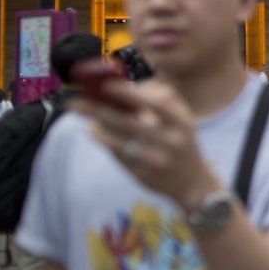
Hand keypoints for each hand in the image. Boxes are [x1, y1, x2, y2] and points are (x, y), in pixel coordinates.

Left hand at [72, 80, 220, 212]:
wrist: (193, 183)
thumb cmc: (182, 142)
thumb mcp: (183, 120)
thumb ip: (164, 100)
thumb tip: (129, 87)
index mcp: (182, 122)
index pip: (155, 104)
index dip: (130, 95)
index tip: (106, 86)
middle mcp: (171, 141)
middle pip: (129, 123)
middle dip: (99, 111)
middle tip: (75, 102)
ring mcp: (157, 160)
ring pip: (120, 142)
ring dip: (98, 129)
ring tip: (87, 120)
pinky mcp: (144, 176)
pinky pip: (120, 157)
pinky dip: (106, 143)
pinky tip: (97, 133)